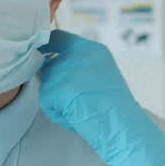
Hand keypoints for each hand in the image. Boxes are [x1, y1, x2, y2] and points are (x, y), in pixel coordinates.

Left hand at [38, 30, 164, 165]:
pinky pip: (46, 102)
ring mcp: (68, 69)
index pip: (57, 37)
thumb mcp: (100, 75)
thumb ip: (77, 66)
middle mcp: (79, 54)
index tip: (39, 55)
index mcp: (92, 49)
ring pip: (45, 85)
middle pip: (48, 65)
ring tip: (81, 110)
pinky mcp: (59, 87)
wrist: (125, 128)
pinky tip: (77, 117)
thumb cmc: (115, 110)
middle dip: (55, 86)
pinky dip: (57, 114)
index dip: (44, 46)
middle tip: (79, 102)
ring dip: (58, 102)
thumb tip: (48, 65)